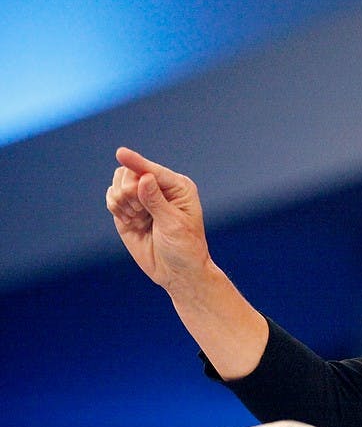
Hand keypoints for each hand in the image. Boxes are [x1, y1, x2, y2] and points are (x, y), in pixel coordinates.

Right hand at [105, 147, 210, 293]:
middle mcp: (159, 189)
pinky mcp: (128, 211)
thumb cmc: (184, 248)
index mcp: (178, 187)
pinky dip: (115, 207)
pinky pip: (112, 198)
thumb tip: (144, 177)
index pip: (152, 170)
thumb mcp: (173, 225)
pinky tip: (128, 221)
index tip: (120, 153)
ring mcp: (142, 199)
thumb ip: (156, 201)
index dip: (136, 163)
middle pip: (130, 173)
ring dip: (121, 200)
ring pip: (118, 184)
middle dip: (128, 191)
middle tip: (138, 211)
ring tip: (136, 218)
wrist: (178, 273)